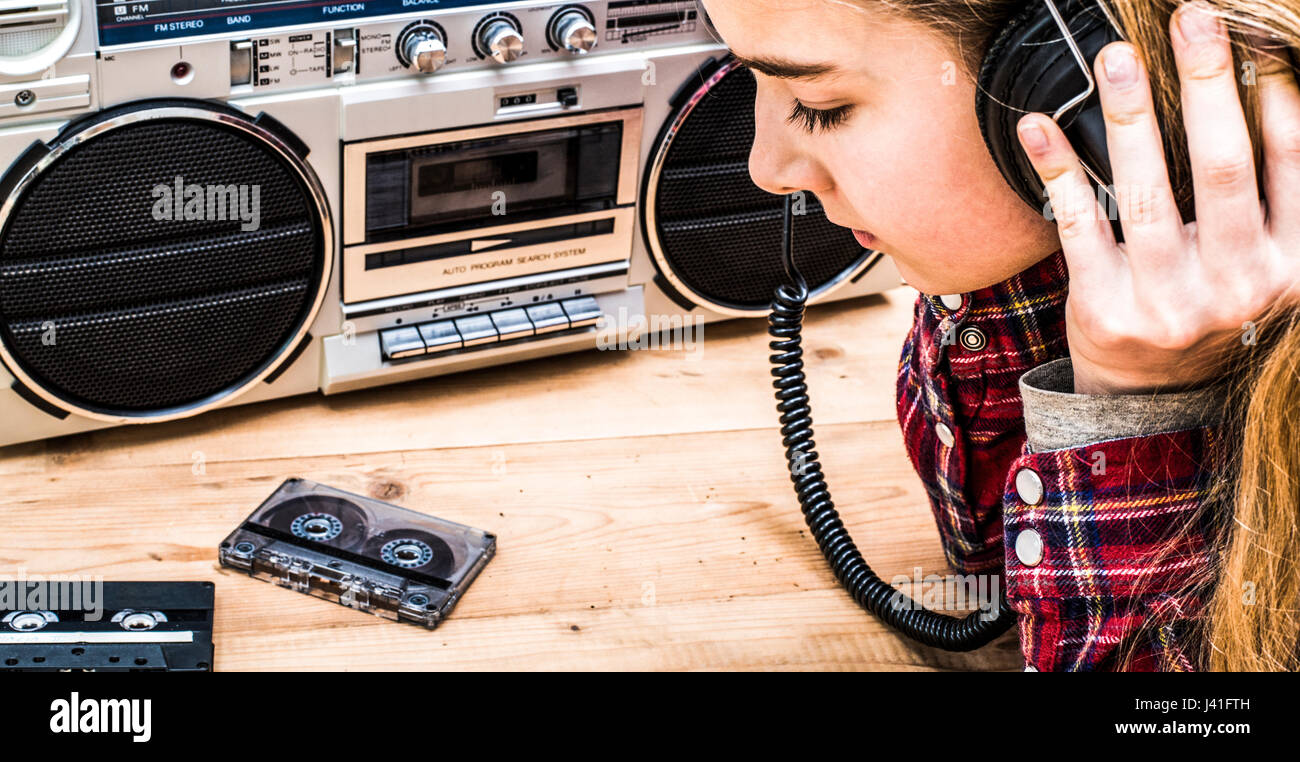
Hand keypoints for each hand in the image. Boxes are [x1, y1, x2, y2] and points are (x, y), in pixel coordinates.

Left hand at [1015, 1, 1299, 394]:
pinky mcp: (1105, 308)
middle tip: (1194, 19)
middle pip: (1222, 167)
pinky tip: (1039, 127)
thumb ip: (1269, 201)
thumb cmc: (1208, 308)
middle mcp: (1237, 285)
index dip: (1277, 98)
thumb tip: (1267, 94)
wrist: (1152, 399)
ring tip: (1117, 59)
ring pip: (1146, 191)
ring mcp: (1168, 300)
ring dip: (1130, 115)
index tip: (1255, 41)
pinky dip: (1058, 170)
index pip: (1292, 165)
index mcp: (1290, 267)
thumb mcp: (1261, 264)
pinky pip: (1079, 225)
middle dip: (1207, 86)